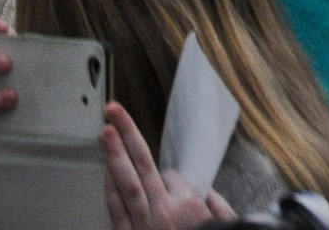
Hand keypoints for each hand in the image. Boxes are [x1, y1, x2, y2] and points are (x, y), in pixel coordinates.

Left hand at [104, 102, 234, 229]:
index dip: (174, 180)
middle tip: (114, 110)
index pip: (175, 176)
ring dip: (114, 153)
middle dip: (127, 133)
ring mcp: (142, 222)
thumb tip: (209, 193)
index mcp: (189, 204)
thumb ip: (217, 206)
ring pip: (127, 181)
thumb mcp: (222, 224)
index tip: (177, 189)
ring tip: (106, 129)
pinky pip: (116, 207)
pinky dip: (110, 187)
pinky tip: (106, 169)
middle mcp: (163, 209)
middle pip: (143, 163)